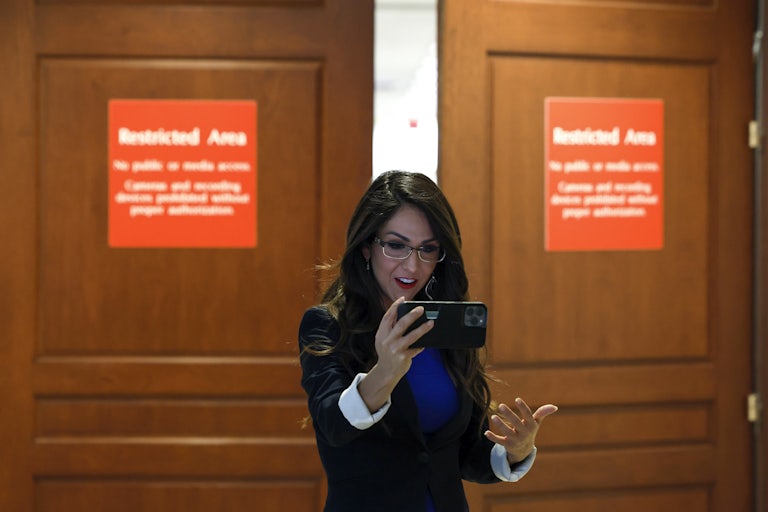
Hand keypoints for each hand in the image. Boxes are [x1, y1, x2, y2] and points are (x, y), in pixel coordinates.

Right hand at [358, 297, 432, 411]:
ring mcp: (395, 349)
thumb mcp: (383, 340)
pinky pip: (416, 348)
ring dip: (422, 328)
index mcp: (381, 334)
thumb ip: (390, 329)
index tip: (403, 299)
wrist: (386, 371)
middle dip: (412, 315)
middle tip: (421, 308)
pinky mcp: (403, 357)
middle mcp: (387, 341)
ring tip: (431, 323)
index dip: (395, 307)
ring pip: (412, 336)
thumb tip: (406, 315)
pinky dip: (422, 344)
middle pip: (401, 324)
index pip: (387, 317)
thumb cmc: (387, 352)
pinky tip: (427, 340)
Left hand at [484, 397, 557, 464]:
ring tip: (493, 416)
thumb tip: (555, 407)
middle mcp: (524, 433)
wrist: (523, 450)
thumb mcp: (535, 423)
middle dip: (509, 415)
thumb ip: (542, 413)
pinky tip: (486, 432)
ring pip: (507, 432)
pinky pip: (499, 441)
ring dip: (500, 425)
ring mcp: (515, 440)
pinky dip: (493, 437)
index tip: (517, 399)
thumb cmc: (528, 431)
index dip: (523, 408)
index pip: (528, 416)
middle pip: (516, 423)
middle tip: (501, 406)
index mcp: (531, 426)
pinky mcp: (507, 445)